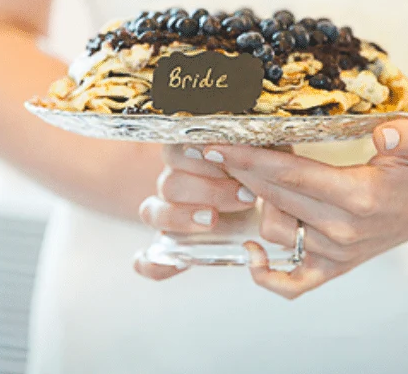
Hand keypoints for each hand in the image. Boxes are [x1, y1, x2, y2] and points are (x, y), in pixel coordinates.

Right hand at [133, 144, 258, 280]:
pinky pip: (148, 259)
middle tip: (245, 198)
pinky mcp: (169, 248)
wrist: (258, 207)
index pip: (176, 151)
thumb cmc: (256, 179)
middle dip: (207, 190)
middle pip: (169, 183)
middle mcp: (172, 185)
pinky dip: (155, 263)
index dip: (201, 158)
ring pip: (152, 213)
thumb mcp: (258, 161)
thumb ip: (254, 150)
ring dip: (181, 218)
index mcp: (187, 157)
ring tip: (213, 219)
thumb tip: (258, 144)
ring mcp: (166, 216)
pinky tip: (177, 262)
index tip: (234, 166)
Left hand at [201, 119, 407, 298]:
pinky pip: (293, 282)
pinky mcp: (333, 267)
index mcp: (360, 196)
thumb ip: (407, 135)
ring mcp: (336, 253)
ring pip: (275, 230)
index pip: (291, 175)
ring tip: (246, 172)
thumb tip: (384, 132)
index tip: (218, 144)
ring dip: (256, 202)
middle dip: (240, 171)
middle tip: (214, 148)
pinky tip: (250, 250)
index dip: (250, 158)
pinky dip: (267, 274)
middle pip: (275, 197)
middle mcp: (343, 229)